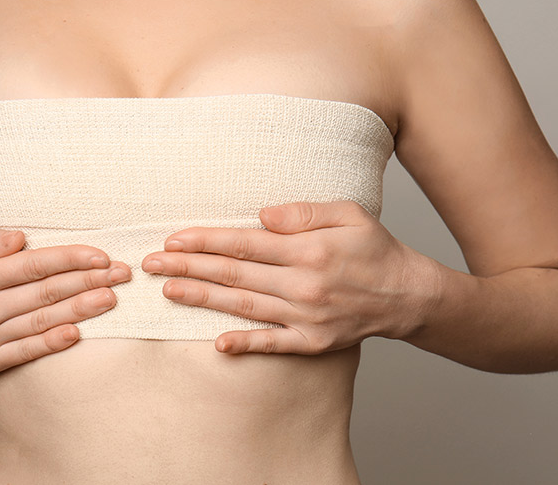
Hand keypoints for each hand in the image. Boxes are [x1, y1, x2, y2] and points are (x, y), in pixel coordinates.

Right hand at [0, 228, 130, 373]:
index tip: (100, 256)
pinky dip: (52, 343)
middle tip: (121, 274)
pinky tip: (78, 332)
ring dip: (80, 310)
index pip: (32, 266)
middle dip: (88, 282)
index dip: (69, 260)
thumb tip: (21, 238)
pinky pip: (25, 351)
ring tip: (111, 299)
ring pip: (41, 322)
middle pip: (44, 294)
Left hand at [141, 200, 429, 354]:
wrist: (408, 295)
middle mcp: (303, 285)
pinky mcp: (313, 343)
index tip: (173, 238)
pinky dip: (245, 344)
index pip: (243, 242)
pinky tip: (217, 344)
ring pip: (243, 306)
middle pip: (234, 274)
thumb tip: (261, 216)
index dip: (205, 240)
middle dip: (188, 267)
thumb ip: (303, 213)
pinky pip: (273, 345)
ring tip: (168, 291)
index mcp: (308, 250)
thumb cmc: (374, 248)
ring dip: (202, 299)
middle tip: (150, 263)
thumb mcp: (348, 213)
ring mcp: (306, 317)